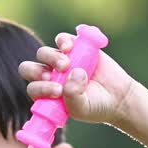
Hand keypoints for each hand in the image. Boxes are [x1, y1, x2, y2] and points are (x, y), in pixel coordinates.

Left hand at [19, 31, 139, 126]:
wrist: (118, 96)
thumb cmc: (96, 106)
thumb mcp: (83, 108)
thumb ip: (73, 96)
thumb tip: (73, 72)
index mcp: (47, 94)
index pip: (33, 88)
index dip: (40, 88)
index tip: (58, 91)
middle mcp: (50, 76)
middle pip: (30, 68)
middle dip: (36, 71)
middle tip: (52, 76)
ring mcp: (61, 61)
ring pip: (44, 53)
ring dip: (51, 57)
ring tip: (68, 64)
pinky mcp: (75, 47)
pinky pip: (61, 39)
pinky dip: (63, 41)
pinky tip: (70, 47)